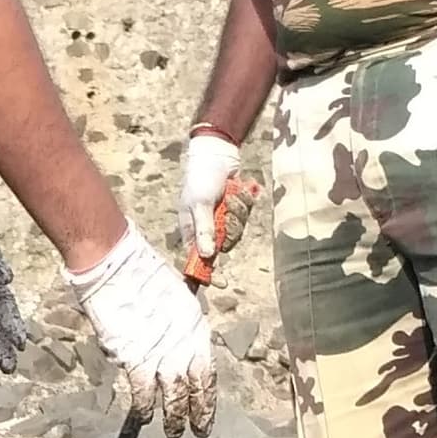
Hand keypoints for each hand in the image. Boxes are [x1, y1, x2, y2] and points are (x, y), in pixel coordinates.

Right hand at [65, 226, 218, 437]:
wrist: (118, 267)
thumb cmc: (141, 278)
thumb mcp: (173, 302)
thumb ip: (174, 330)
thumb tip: (169, 349)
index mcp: (196, 330)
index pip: (207, 373)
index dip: (207, 397)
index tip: (206, 414)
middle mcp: (185, 344)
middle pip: (195, 387)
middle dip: (198, 413)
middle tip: (197, 431)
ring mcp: (162, 353)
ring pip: (174, 395)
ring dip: (174, 417)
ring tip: (173, 432)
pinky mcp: (137, 358)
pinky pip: (144, 391)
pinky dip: (145, 407)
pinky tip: (145, 416)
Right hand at [180, 131, 241, 264]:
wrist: (217, 154)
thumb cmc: (201, 178)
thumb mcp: (200, 205)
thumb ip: (205, 230)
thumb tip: (208, 256)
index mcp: (191, 231)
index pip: (197, 260)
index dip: (207, 273)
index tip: (219, 283)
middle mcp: (206, 229)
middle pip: (224, 246)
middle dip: (230, 229)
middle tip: (226, 211)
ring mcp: (222, 219)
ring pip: (237, 231)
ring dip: (238, 212)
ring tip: (231, 194)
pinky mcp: (235, 211)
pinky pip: (245, 217)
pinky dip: (244, 203)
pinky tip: (237, 190)